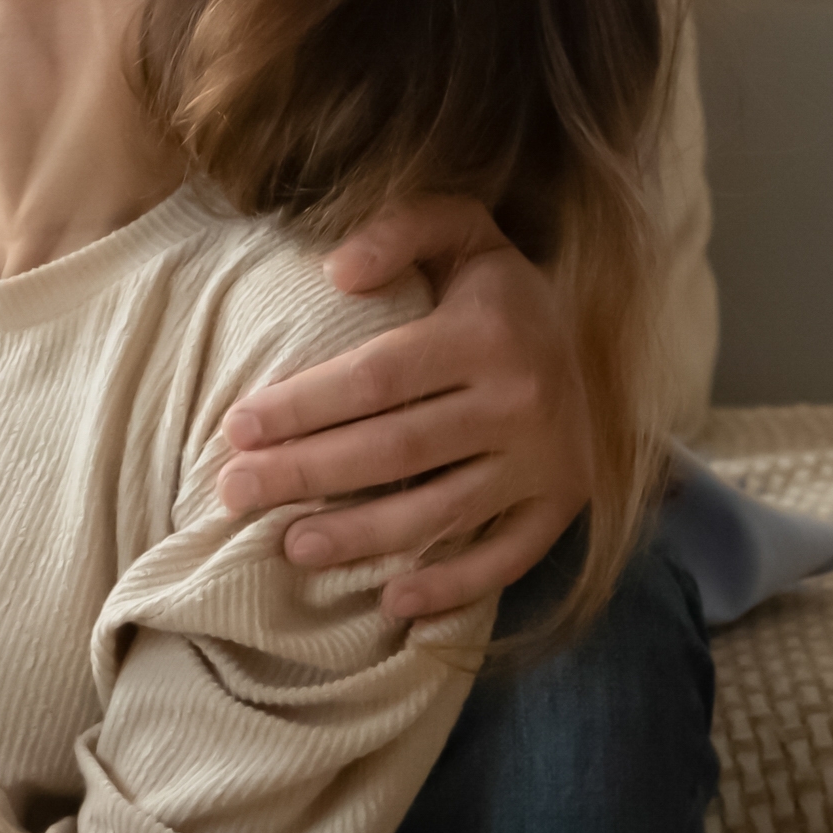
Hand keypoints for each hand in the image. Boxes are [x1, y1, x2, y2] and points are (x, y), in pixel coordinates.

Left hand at [214, 193, 592, 617]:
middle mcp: (522, 399)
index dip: (301, 406)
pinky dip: (453, 586)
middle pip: (395, 450)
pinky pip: (507, 557)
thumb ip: (400, 229)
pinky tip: (393, 602)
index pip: (376, 378)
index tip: (234, 427)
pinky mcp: (564, 504)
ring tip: (290, 546)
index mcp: (487, 332)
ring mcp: (546, 460)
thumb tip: (336, 271)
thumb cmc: (495, 290)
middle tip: (233, 493)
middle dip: (306, 473)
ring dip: (361, 537)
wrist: (599, 339)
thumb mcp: (461, 231)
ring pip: (441, 511)